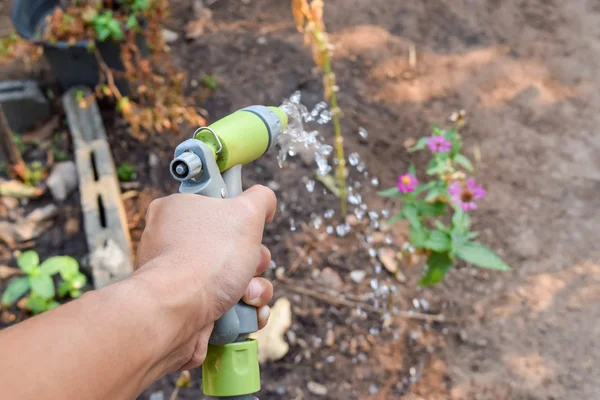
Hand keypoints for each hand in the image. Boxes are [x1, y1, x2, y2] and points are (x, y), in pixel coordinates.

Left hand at [131, 185, 275, 373]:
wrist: (176, 313)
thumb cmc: (206, 258)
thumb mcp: (245, 212)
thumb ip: (260, 198)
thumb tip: (265, 202)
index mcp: (178, 210)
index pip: (218, 206)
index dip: (240, 218)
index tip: (247, 227)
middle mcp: (175, 242)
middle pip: (233, 246)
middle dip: (254, 260)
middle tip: (251, 264)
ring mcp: (182, 278)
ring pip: (236, 278)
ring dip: (254, 288)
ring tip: (248, 295)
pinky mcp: (190, 308)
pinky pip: (229, 306)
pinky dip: (244, 311)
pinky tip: (249, 312)